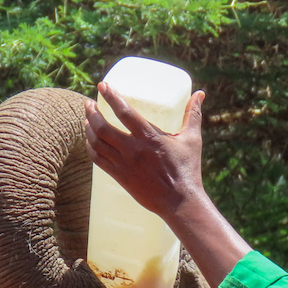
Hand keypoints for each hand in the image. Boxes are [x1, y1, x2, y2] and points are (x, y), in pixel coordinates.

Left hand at [84, 83, 206, 224]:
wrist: (179, 202)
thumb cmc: (188, 170)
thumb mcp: (192, 139)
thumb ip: (193, 115)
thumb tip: (200, 93)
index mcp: (149, 138)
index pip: (124, 112)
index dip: (111, 96)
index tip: (102, 85)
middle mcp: (133, 150)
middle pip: (103, 127)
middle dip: (92, 113)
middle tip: (89, 103)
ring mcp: (124, 165)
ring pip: (97, 143)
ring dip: (88, 129)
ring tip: (87, 119)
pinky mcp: (120, 177)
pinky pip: (98, 160)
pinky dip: (90, 148)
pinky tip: (89, 140)